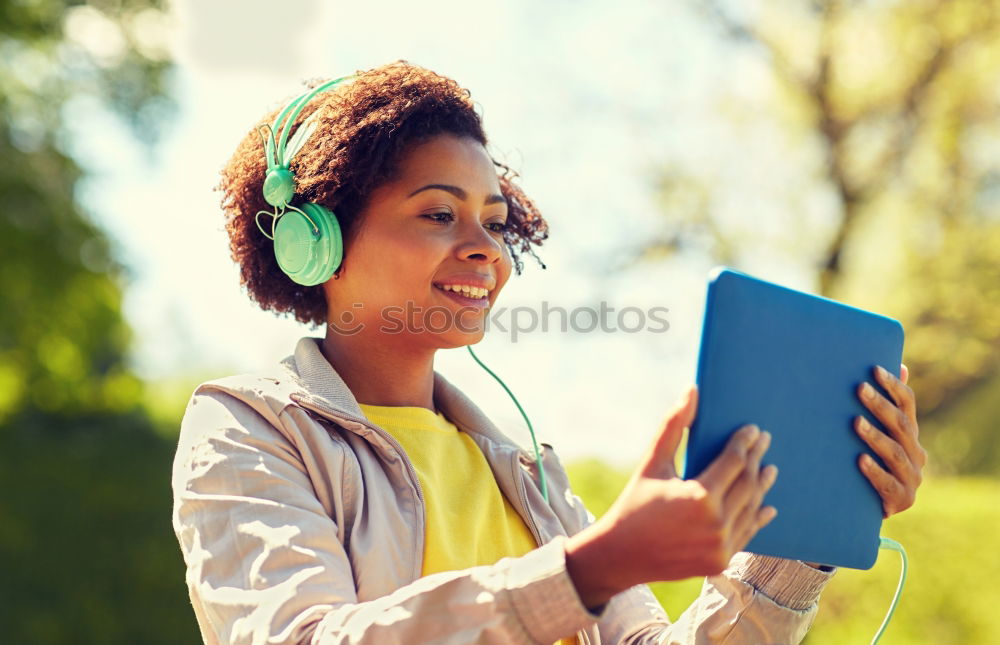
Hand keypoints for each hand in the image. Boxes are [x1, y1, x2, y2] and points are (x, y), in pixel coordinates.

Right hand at [565, 385, 778, 609]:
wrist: (621, 555)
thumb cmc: (634, 503)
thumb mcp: (652, 462)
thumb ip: (674, 426)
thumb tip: (691, 391)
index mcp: (699, 496)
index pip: (733, 461)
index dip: (745, 442)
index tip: (753, 429)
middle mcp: (715, 524)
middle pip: (747, 484)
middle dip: (755, 459)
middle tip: (764, 442)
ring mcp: (720, 546)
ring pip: (750, 509)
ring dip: (761, 487)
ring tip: (769, 469)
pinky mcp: (720, 561)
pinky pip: (746, 535)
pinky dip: (757, 518)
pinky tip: (766, 506)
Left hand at [854, 363, 926, 517]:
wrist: (868, 507)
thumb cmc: (871, 462)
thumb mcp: (880, 434)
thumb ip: (889, 405)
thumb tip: (900, 366)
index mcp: (912, 435)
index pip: (908, 405)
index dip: (893, 387)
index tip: (874, 370)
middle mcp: (916, 454)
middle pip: (901, 426)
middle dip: (880, 406)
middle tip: (859, 388)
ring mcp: (911, 478)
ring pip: (894, 453)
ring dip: (875, 436)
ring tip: (855, 422)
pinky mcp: (901, 500)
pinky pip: (887, 484)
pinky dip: (874, 471)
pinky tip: (859, 459)